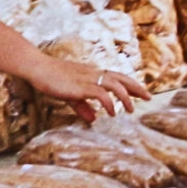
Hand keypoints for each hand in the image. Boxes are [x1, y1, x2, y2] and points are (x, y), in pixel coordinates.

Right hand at [21, 56, 149, 122]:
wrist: (38, 68)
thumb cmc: (51, 78)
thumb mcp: (70, 95)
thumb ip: (82, 107)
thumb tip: (93, 119)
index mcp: (92, 73)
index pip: (116, 77)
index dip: (130, 84)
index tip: (141, 92)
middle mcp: (93, 73)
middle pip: (121, 77)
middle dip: (136, 87)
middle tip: (148, 97)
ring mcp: (88, 78)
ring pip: (114, 84)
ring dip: (125, 97)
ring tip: (130, 110)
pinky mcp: (81, 86)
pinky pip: (101, 94)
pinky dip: (108, 103)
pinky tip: (110, 113)